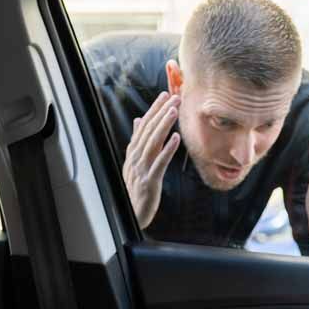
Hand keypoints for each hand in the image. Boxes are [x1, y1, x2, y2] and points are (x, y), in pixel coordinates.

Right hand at [123, 92, 180, 228]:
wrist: (132, 214)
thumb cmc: (136, 188)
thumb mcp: (136, 162)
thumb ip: (138, 141)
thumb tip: (139, 120)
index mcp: (133, 152)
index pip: (144, 126)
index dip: (155, 109)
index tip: (165, 95)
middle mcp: (136, 157)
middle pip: (149, 130)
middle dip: (162, 112)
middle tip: (175, 97)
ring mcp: (142, 169)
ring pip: (153, 142)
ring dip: (164, 125)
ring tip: (174, 110)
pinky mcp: (150, 181)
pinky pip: (160, 163)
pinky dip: (167, 149)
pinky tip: (176, 138)